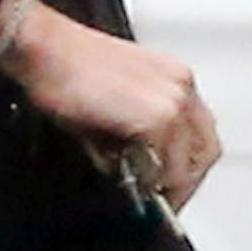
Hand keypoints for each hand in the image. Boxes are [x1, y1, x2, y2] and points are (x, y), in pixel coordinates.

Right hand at [0, 0, 220, 209]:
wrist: (46, 50)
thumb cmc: (66, 68)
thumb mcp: (113, 102)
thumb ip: (135, 134)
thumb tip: (137, 168)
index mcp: (173, 78)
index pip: (199, 132)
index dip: (187, 164)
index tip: (171, 184)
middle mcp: (180, 86)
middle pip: (206, 150)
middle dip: (186, 181)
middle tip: (165, 201)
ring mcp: (172, 101)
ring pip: (189, 162)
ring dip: (168, 185)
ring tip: (146, 197)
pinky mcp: (157, 118)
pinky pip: (167, 167)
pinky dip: (152, 182)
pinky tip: (135, 185)